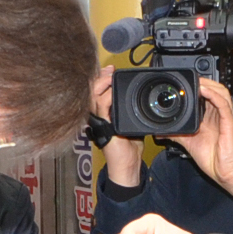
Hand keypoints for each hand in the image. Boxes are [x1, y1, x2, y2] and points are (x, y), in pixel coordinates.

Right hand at [91, 66, 143, 187]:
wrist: (127, 164)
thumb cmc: (129, 147)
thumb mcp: (132, 124)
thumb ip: (132, 111)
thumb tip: (140, 100)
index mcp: (104, 114)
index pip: (99, 91)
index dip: (102, 78)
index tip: (110, 70)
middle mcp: (99, 115)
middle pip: (92, 90)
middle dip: (101, 77)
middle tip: (110, 70)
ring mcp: (99, 120)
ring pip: (93, 95)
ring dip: (102, 83)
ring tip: (110, 76)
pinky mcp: (103, 125)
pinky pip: (101, 106)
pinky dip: (106, 96)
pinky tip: (112, 91)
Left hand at [185, 79, 232, 199]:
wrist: (225, 172)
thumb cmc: (213, 159)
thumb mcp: (189, 142)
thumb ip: (177, 134)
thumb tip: (161, 131)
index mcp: (212, 117)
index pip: (208, 95)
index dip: (200, 86)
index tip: (186, 82)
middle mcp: (220, 115)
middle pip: (216, 89)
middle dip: (204, 81)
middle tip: (191, 78)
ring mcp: (226, 117)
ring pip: (221, 92)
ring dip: (209, 84)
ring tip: (197, 81)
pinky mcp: (230, 122)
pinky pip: (223, 104)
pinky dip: (213, 94)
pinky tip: (204, 90)